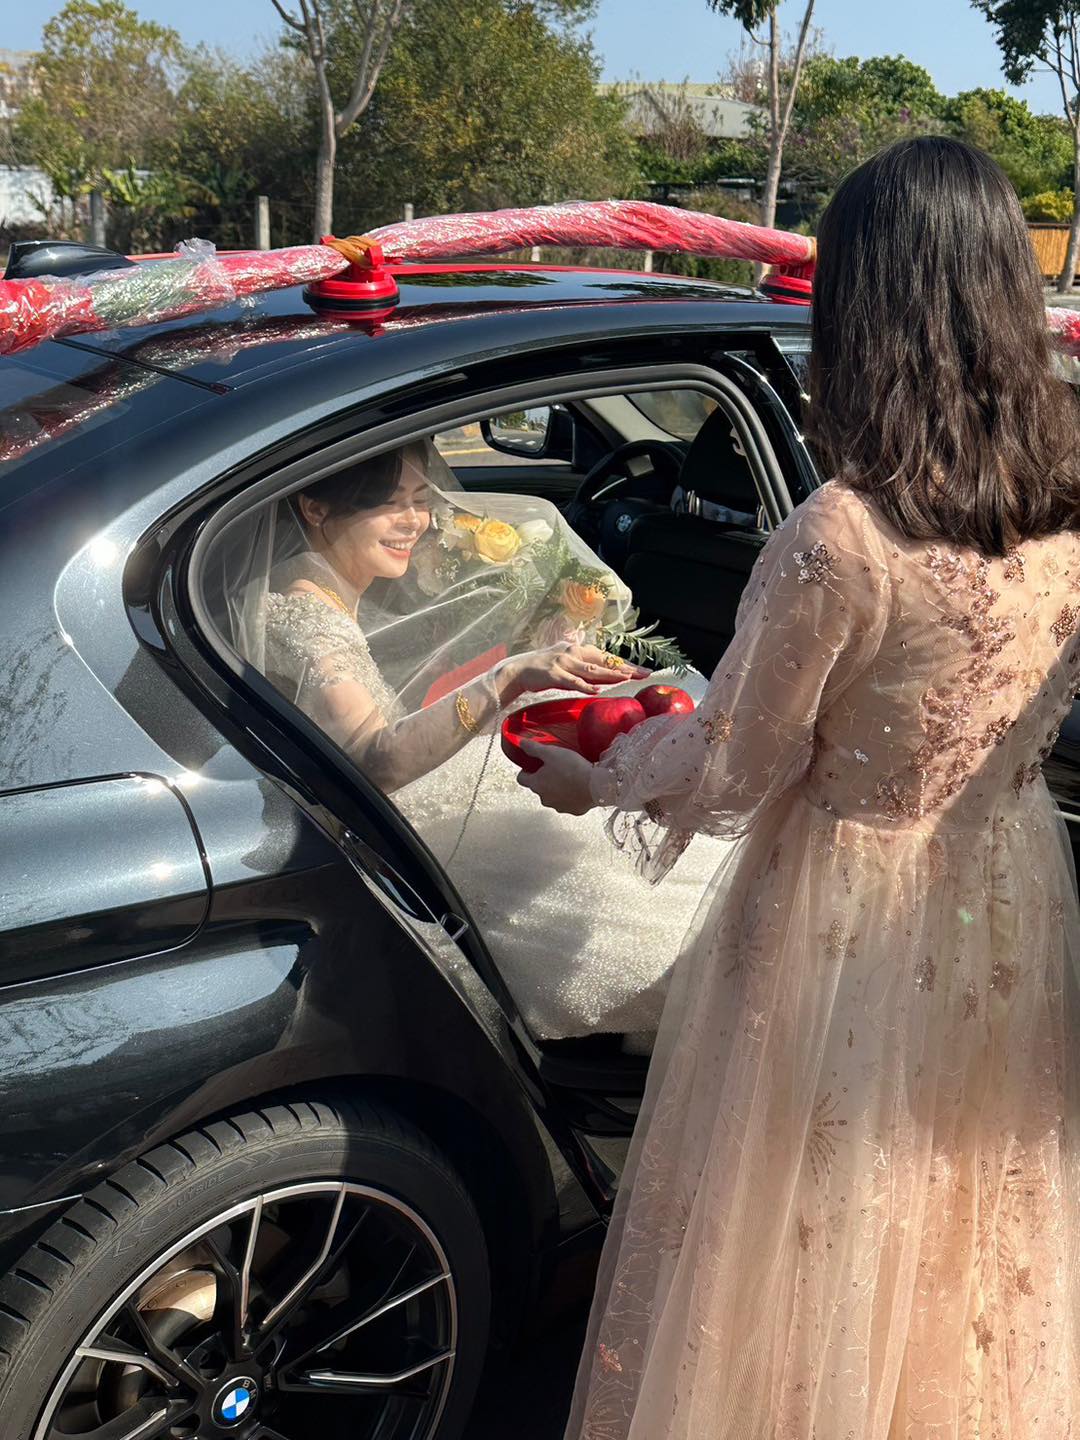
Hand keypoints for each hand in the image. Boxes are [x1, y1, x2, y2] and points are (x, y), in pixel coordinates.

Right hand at [500, 644, 648, 701]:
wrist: (519, 670)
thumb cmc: (544, 668)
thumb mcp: (566, 662)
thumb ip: (583, 666)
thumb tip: (602, 673)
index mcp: (578, 649)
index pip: (606, 657)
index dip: (625, 664)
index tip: (642, 670)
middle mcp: (573, 652)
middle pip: (604, 661)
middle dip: (625, 668)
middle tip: (644, 674)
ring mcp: (564, 663)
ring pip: (591, 670)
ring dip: (610, 675)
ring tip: (627, 679)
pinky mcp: (554, 674)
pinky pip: (572, 681)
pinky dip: (585, 686)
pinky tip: (597, 691)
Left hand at [516, 740, 596, 814]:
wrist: (597, 785)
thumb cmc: (573, 769)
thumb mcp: (551, 752)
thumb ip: (534, 748)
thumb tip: (521, 744)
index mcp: (536, 784)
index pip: (521, 778)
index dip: (526, 770)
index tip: (534, 764)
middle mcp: (544, 799)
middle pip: (538, 787)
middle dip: (544, 778)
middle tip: (555, 767)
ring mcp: (559, 806)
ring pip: (553, 796)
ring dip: (557, 788)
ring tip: (569, 776)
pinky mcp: (573, 811)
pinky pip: (569, 802)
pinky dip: (571, 796)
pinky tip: (578, 786)